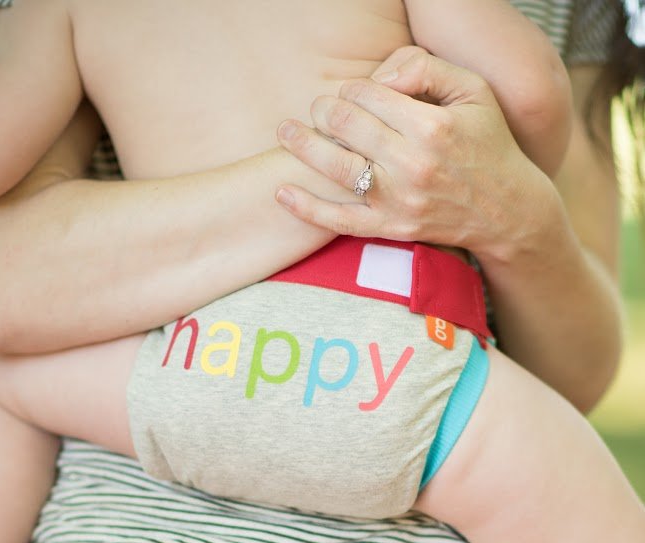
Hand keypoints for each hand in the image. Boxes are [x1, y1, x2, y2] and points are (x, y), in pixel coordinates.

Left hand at [275, 46, 550, 262]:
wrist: (506, 211)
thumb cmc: (488, 144)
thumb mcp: (474, 92)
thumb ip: (428, 69)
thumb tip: (381, 74)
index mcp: (432, 126)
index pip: (369, 95)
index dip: (350, 89)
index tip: (350, 94)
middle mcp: (412, 164)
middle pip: (346, 126)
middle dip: (323, 111)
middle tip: (316, 109)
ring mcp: (398, 200)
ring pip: (335, 167)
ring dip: (303, 146)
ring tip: (285, 132)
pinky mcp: (390, 228)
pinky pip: (339, 220)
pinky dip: (306, 207)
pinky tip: (282, 193)